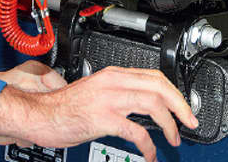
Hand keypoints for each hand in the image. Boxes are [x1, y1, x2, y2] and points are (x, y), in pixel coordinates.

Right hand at [0, 66, 196, 161]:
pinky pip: (136, 131)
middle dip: (180, 105)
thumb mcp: (94, 91)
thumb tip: (142, 104)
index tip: (183, 107)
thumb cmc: (62, 108)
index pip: (154, 76)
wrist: (38, 114)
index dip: (174, 92)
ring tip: (173, 138)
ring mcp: (108, 99)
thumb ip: (117, 93)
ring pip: (153, 103)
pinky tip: (150, 155)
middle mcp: (113, 82)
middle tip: (190, 122)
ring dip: (169, 124)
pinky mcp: (102, 118)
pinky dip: (149, 146)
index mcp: (112, 74)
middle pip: (159, 86)